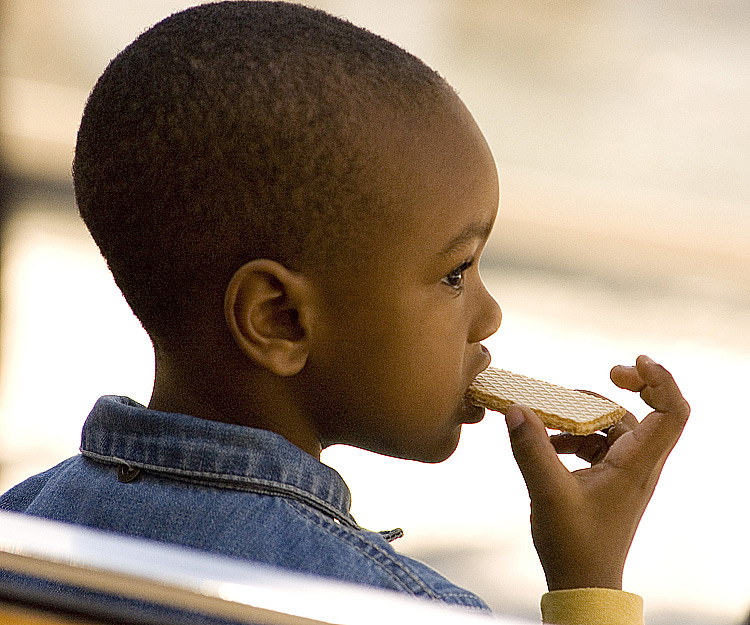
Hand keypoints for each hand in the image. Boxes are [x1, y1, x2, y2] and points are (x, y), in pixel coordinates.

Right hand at [505, 355, 689, 590]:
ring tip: (551, 416)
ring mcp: (623, 473)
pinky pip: (596, 444)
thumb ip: (532, 449)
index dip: (661, 381)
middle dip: (623, 389)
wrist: (582, 584)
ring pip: (614, 427)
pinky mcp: (607, 481)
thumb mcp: (548, 494)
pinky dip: (574, 435)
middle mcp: (636, 465)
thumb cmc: (575, 546)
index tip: (634, 363)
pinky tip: (546, 443)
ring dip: (586, 415)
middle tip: (605, 374)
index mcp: (636, 466)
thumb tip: (516, 409)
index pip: (672, 413)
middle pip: (644, 413)